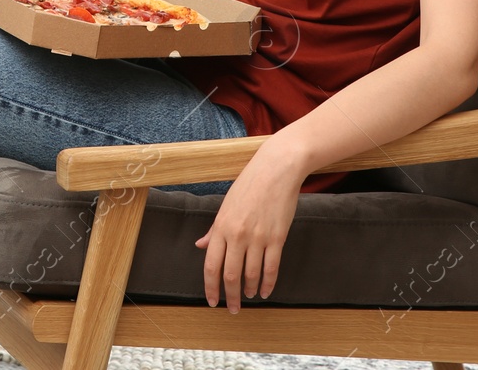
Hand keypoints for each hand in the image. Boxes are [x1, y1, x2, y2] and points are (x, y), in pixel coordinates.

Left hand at [194, 135, 307, 312]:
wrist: (276, 169)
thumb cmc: (250, 184)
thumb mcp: (226, 205)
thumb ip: (214, 230)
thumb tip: (201, 246)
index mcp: (221, 226)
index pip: (211, 265)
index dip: (211, 287)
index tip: (212, 301)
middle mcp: (238, 234)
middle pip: (230, 275)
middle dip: (230, 296)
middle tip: (232, 309)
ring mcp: (258, 237)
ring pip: (251, 274)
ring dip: (248, 290)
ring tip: (248, 297)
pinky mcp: (277, 238)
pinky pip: (271, 268)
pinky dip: (268, 284)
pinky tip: (264, 291)